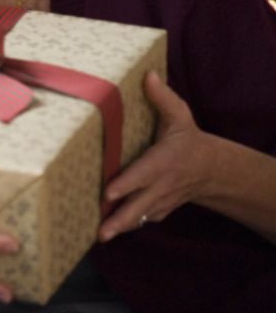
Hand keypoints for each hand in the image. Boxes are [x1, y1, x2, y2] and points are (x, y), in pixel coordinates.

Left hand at [99, 71, 214, 240]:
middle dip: (120, 218)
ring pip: (140, 217)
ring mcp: (161, 200)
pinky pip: (143, 219)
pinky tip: (110, 232)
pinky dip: (129, 226)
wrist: (212, 169)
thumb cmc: (188, 139)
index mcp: (164, 161)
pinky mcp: (159, 209)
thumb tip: (148, 75)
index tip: (109, 192)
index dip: (127, 184)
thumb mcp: (179, 116)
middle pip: (139, 205)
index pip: (143, 174)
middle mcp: (162, 184)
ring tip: (100, 237)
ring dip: (121, 227)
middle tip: (101, 231)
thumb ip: (162, 98)